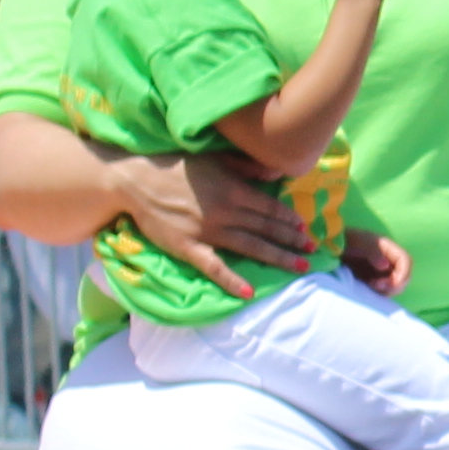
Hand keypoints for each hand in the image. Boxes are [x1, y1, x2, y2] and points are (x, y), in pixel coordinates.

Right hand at [106, 150, 314, 298]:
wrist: (135, 179)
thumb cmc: (176, 166)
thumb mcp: (214, 158)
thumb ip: (245, 167)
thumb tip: (274, 173)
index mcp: (234, 190)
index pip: (270, 208)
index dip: (290, 219)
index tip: (306, 228)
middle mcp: (226, 211)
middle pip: (266, 228)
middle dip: (291, 240)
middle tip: (313, 250)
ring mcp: (208, 231)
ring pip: (250, 247)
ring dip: (277, 257)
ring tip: (299, 266)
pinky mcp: (189, 247)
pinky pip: (215, 267)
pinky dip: (232, 280)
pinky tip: (250, 291)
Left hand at [345, 228, 413, 296]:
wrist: (330, 247)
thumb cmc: (347, 241)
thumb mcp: (360, 243)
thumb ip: (374, 253)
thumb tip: (385, 266)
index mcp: (389, 249)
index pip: (406, 261)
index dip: (403, 274)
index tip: (389, 284)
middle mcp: (389, 260)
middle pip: (404, 276)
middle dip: (394, 285)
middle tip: (376, 287)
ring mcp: (382, 271)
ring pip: (395, 286)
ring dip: (386, 290)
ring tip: (369, 287)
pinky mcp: (374, 280)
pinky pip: (383, 290)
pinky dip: (379, 293)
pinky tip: (367, 289)